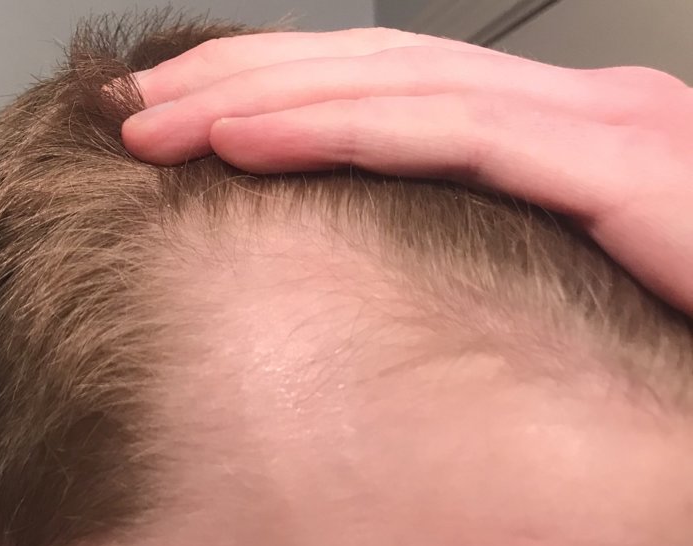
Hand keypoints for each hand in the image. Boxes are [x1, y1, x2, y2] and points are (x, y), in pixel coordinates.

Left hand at [120, 28, 692, 316]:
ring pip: (386, 88)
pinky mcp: (615, 165)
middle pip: (368, 72)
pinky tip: (240, 139)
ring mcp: (595, 125)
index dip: (273, 95)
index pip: (384, 92)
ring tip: (154, 119)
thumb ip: (494, 241)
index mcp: (558, 131)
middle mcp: (571, 108)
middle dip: (240, 79)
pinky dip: (331, 130)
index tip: (180, 120)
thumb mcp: (582, 263)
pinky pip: (443, 134)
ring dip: (255, 97)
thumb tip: (395, 266)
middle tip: (137, 105)